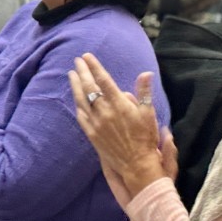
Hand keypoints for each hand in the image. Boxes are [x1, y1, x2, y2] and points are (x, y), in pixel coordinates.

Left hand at [69, 53, 167, 199]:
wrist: (137, 164)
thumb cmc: (145, 137)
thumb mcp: (149, 113)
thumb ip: (144, 92)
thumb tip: (145, 73)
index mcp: (119, 104)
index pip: (103, 80)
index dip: (94, 67)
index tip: (87, 56)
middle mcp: (105, 112)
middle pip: (90, 87)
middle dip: (83, 72)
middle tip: (77, 61)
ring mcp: (96, 123)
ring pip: (82, 100)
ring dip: (76, 85)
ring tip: (72, 74)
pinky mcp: (91, 134)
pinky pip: (81, 116)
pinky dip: (77, 105)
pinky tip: (75, 98)